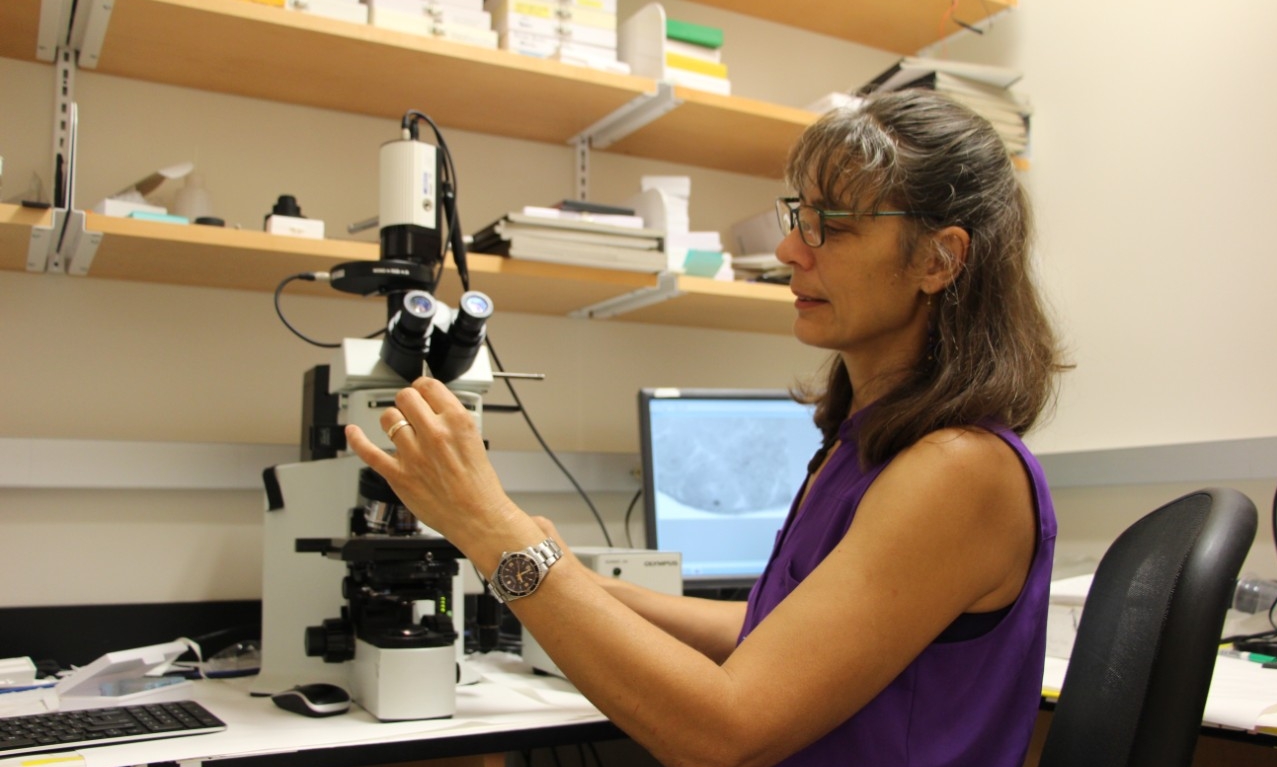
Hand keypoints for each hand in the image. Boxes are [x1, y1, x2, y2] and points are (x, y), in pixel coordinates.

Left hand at [344, 376, 521, 549]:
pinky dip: (357, 439)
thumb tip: (433, 407)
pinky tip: (353, 432)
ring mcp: (413, 454)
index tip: (421, 393)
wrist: (477, 517)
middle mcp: (434, 434)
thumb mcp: (475, 439)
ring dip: (392, 420)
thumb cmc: (479, 486)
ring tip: (398, 428)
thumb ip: (452, 421)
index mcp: (457, 422)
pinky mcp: (398, 475)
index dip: (422, 388)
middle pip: (405, 397)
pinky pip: (369, 452)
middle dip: (407, 401)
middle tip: (410, 410)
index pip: (428, 386)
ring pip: (388, 418)